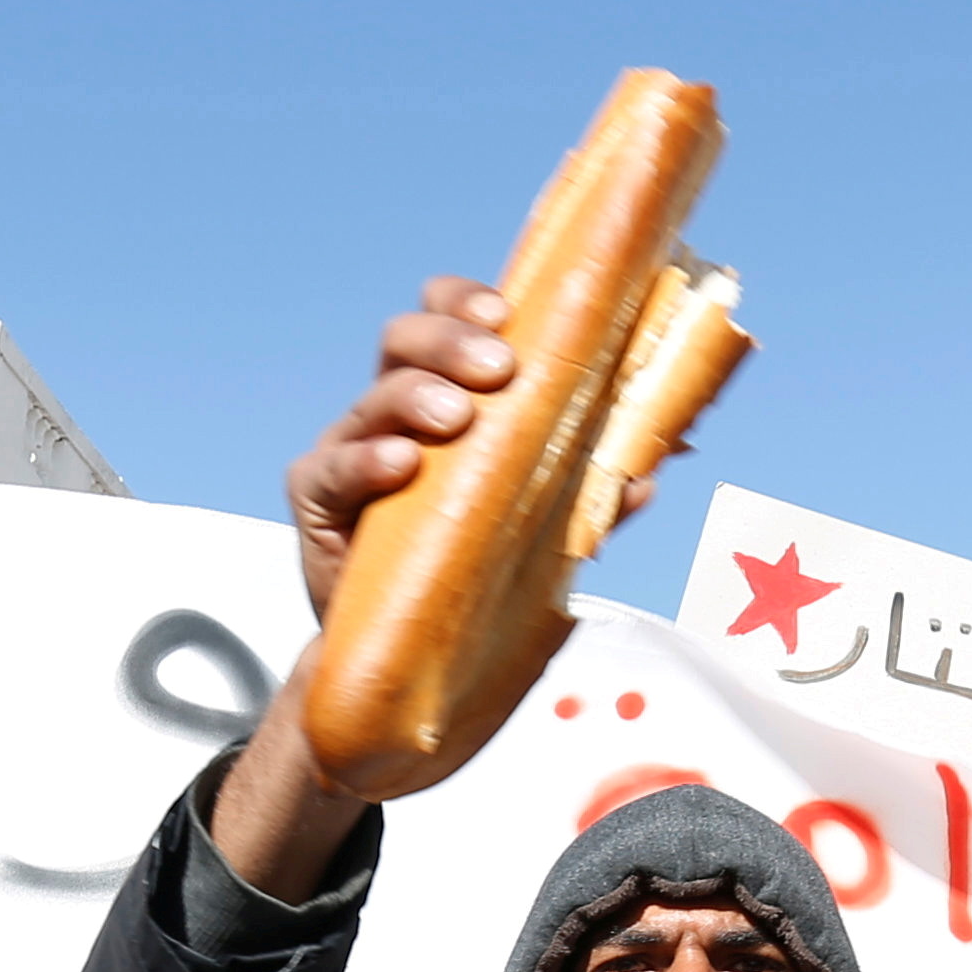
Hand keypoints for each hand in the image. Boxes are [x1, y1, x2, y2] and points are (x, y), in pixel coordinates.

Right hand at [212, 283, 553, 907]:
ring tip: (456, 417)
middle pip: (405, 341)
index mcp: (447, 401)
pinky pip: (329, 471)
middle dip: (451, 339)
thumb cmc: (470, 586)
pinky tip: (399, 464)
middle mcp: (392, 416)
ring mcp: (350, 457)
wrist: (403, 670)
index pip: (449, 321)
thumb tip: (654, 470)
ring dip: (416, 396)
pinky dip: (364, 461)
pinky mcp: (318, 508)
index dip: (469, 302)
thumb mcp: (543, 536)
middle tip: (498, 365)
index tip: (509, 311)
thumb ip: (589, 500)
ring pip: (373, 398)